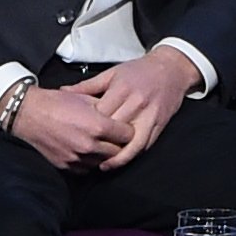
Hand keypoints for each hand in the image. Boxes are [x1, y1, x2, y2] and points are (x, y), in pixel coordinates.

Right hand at [1, 81, 124, 169]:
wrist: (29, 114)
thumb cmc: (57, 102)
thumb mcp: (86, 99)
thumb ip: (106, 109)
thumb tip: (120, 114)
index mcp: (98, 126)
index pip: (128, 135)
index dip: (127, 130)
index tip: (125, 127)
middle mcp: (90, 145)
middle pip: (118, 152)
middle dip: (119, 144)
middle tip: (115, 137)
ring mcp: (78, 158)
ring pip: (103, 162)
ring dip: (104, 154)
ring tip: (100, 143)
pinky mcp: (67, 166)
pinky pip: (87, 168)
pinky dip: (89, 161)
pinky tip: (86, 151)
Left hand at [78, 50, 195, 168]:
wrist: (172, 69)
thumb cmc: (139, 70)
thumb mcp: (112, 73)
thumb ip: (87, 86)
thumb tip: (63, 91)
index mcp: (122, 89)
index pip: (101, 114)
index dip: (89, 126)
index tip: (78, 134)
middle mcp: (137, 104)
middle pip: (115, 130)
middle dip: (101, 143)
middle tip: (85, 154)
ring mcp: (150, 116)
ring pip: (132, 143)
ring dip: (118, 158)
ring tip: (104, 166)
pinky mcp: (159, 125)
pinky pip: (146, 145)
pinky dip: (133, 155)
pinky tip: (122, 160)